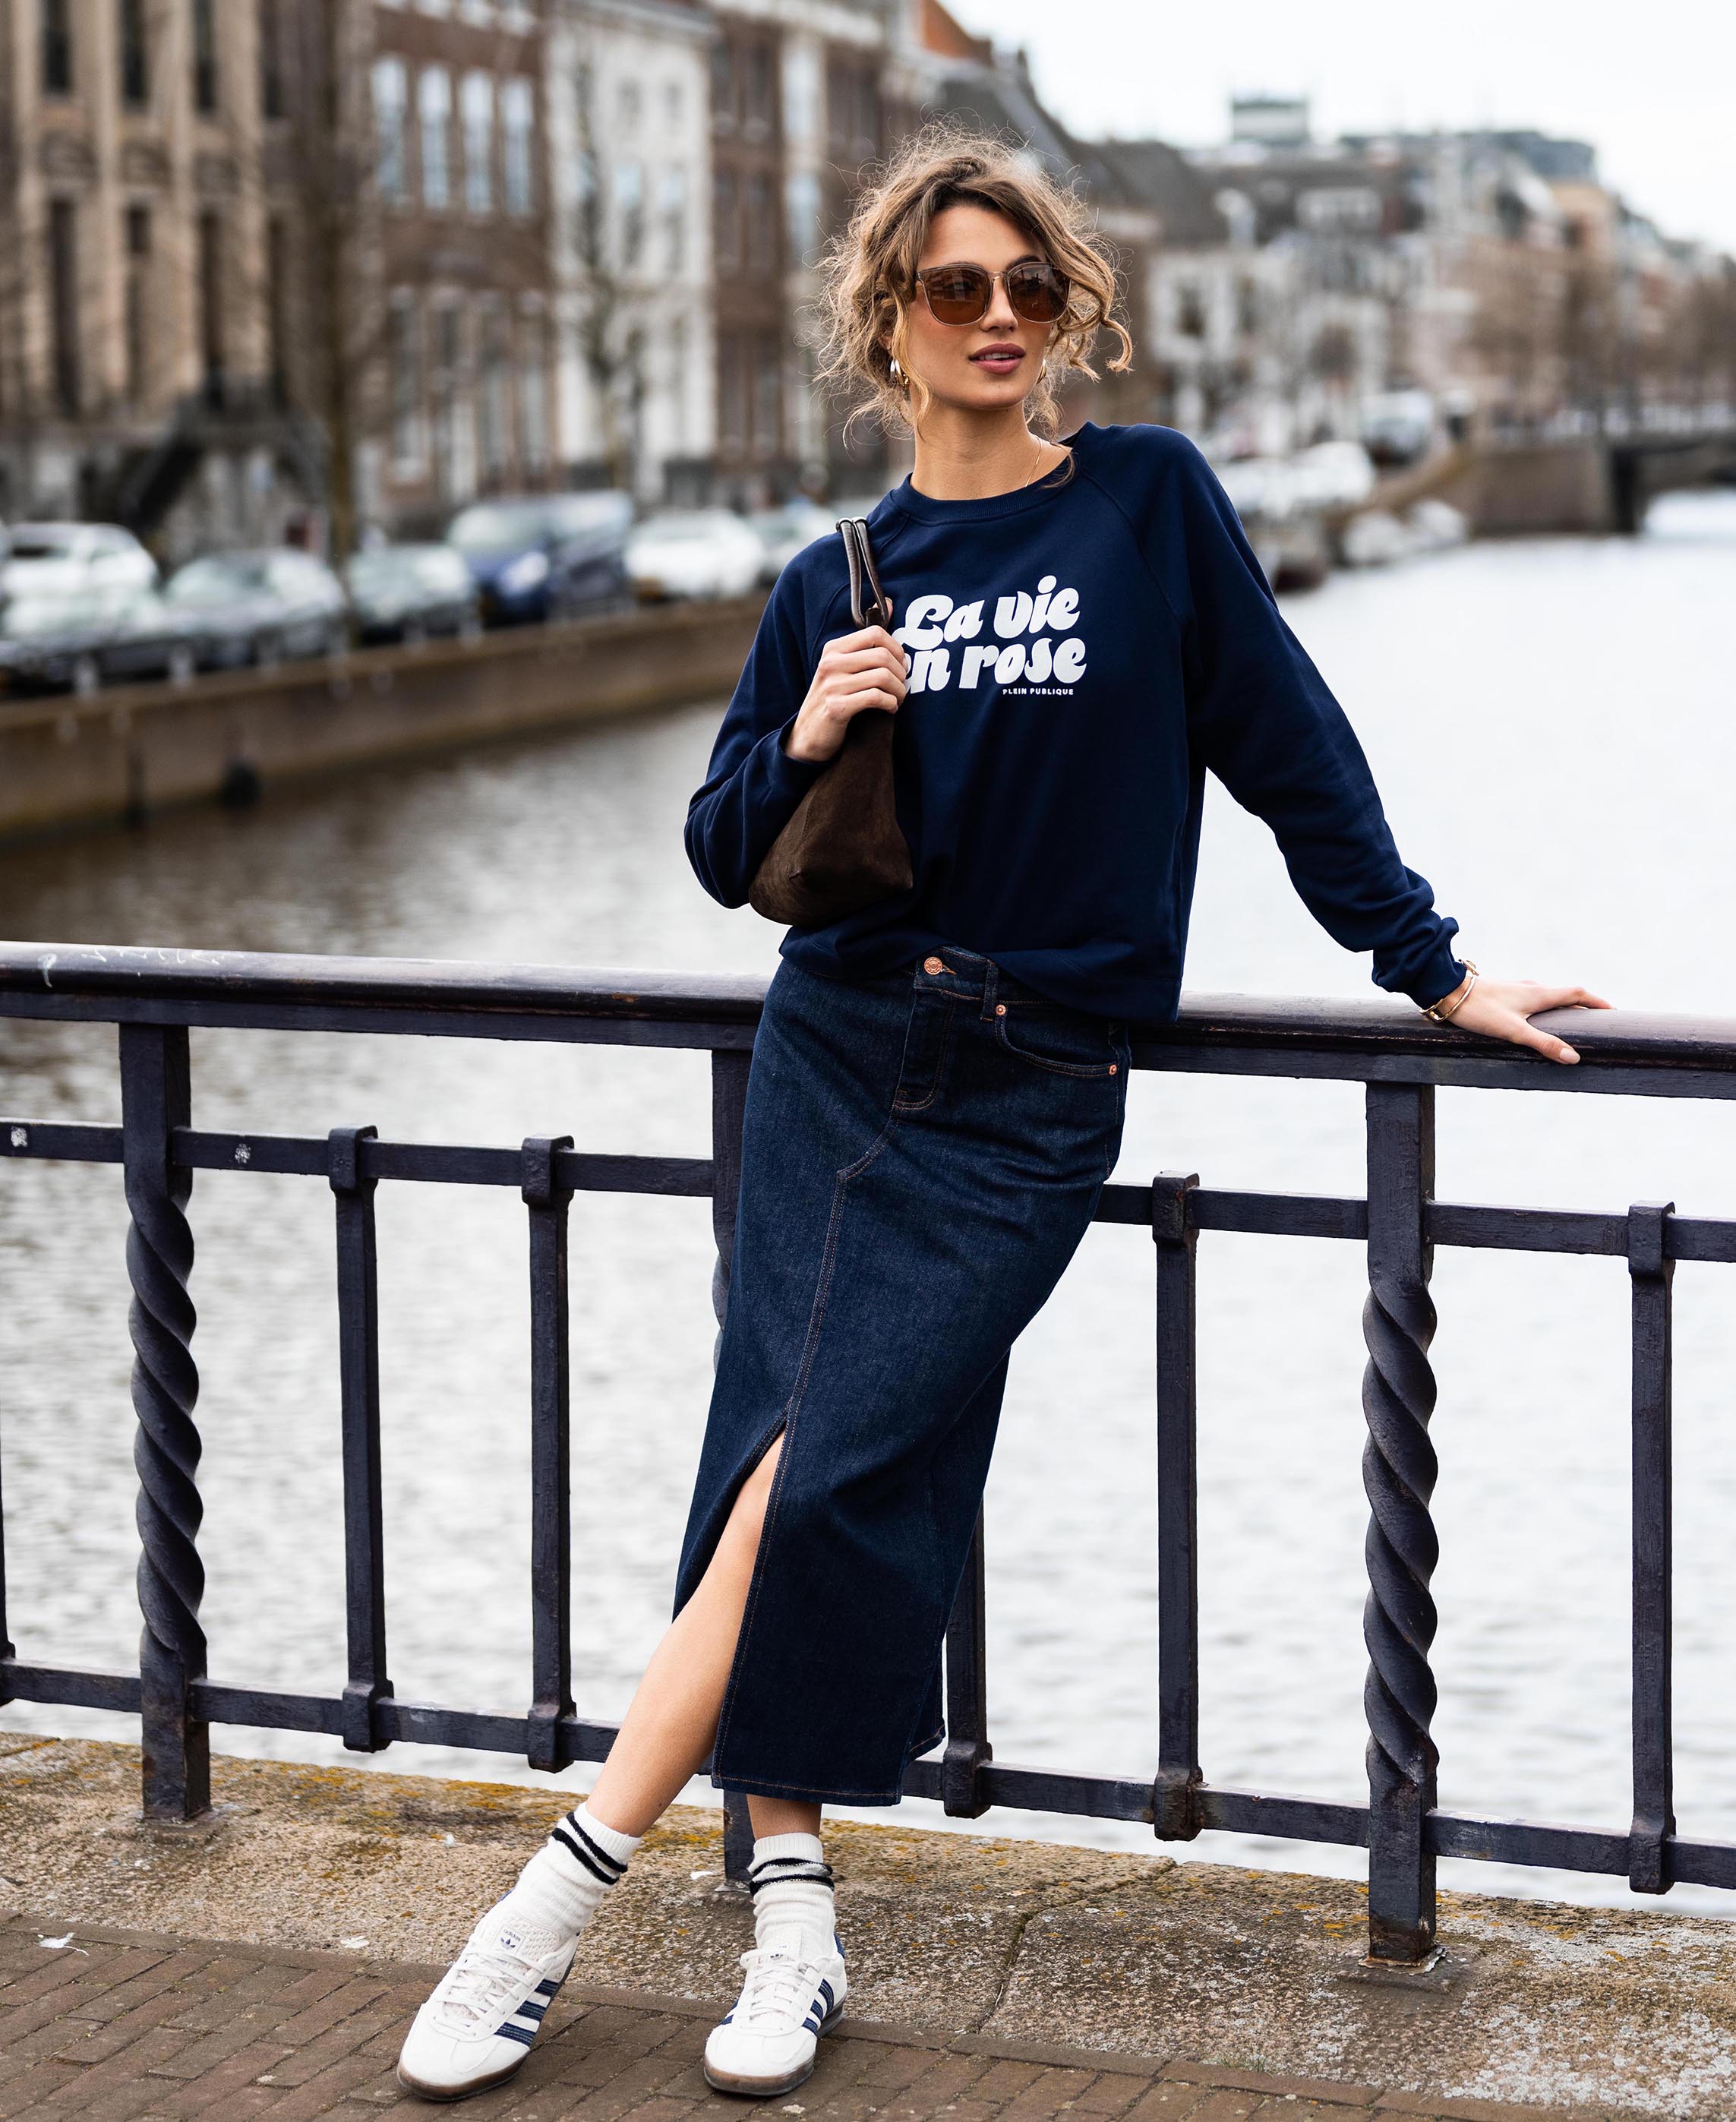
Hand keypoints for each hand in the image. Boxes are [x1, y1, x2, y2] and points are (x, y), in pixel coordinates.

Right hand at [784, 620, 908, 763]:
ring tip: (897, 698)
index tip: (901, 664)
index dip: (897, 649)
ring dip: (899, 691)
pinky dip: (890, 704)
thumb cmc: (833, 697)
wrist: (809, 734)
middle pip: (883, 656)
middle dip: (901, 673)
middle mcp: (831, 663)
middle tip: (902, 685)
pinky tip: (890, 708)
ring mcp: (832, 685)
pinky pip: (876, 697)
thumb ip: (866, 639)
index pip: (876, 633)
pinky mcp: (837, 707)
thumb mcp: (843, 665)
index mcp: (834, 649)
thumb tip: (888, 602)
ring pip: (883, 677)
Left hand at [1443, 975, 1611, 1063]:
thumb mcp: (1513, 1031)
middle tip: (1596, 1021)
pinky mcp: (1504, 992)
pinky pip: (1533, 999)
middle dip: (1584, 1006)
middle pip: (1566, 994)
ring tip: (1571, 1023)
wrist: (1446, 991)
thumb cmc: (1480, 1010)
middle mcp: (1532, 987)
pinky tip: (1535, 1020)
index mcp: (1539, 993)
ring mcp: (1517, 988)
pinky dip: (1545, 1008)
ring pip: (1548, 996)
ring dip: (1563, 1007)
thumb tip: (1574, 1057)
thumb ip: (1543, 1043)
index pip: (1578, 994)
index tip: (1613, 1012)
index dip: (1597, 1002)